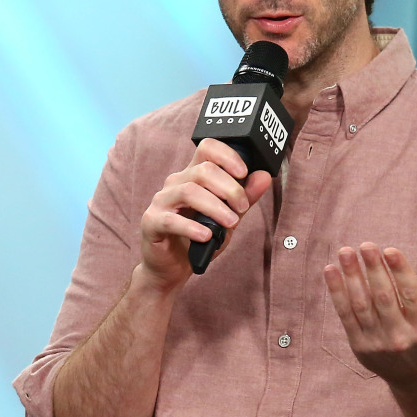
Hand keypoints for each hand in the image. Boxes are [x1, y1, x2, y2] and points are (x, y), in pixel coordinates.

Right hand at [138, 138, 271, 291]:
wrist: (173, 267)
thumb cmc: (199, 239)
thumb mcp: (229, 218)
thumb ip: (245, 197)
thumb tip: (264, 176)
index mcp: (193, 176)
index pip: (207, 148)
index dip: (228, 156)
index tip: (244, 173)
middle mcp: (176, 183)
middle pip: (203, 170)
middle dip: (230, 188)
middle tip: (242, 207)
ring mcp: (162, 202)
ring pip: (189, 191)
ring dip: (216, 207)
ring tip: (231, 223)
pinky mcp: (152, 222)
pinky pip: (171, 220)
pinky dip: (192, 228)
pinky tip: (206, 236)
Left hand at [323, 242, 416, 387]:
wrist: (416, 380)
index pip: (411, 295)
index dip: (400, 271)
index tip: (389, 249)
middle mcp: (401, 337)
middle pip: (384, 298)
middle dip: (373, 269)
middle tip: (365, 245)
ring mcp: (378, 343)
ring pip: (362, 305)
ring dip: (351, 276)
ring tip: (345, 252)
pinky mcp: (359, 346)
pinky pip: (346, 315)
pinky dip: (337, 292)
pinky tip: (331, 270)